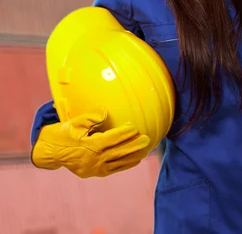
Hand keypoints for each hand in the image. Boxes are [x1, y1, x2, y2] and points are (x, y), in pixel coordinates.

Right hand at [31, 109, 150, 177]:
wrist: (48, 152)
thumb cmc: (62, 134)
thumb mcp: (74, 123)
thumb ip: (91, 117)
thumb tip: (106, 112)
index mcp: (89, 146)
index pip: (111, 139)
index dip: (124, 133)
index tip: (134, 127)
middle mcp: (93, 160)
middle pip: (118, 152)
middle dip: (134, 146)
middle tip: (147, 139)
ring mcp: (93, 169)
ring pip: (118, 163)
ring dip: (133, 157)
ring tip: (146, 150)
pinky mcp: (93, 173)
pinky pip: (113, 170)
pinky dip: (124, 165)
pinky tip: (135, 160)